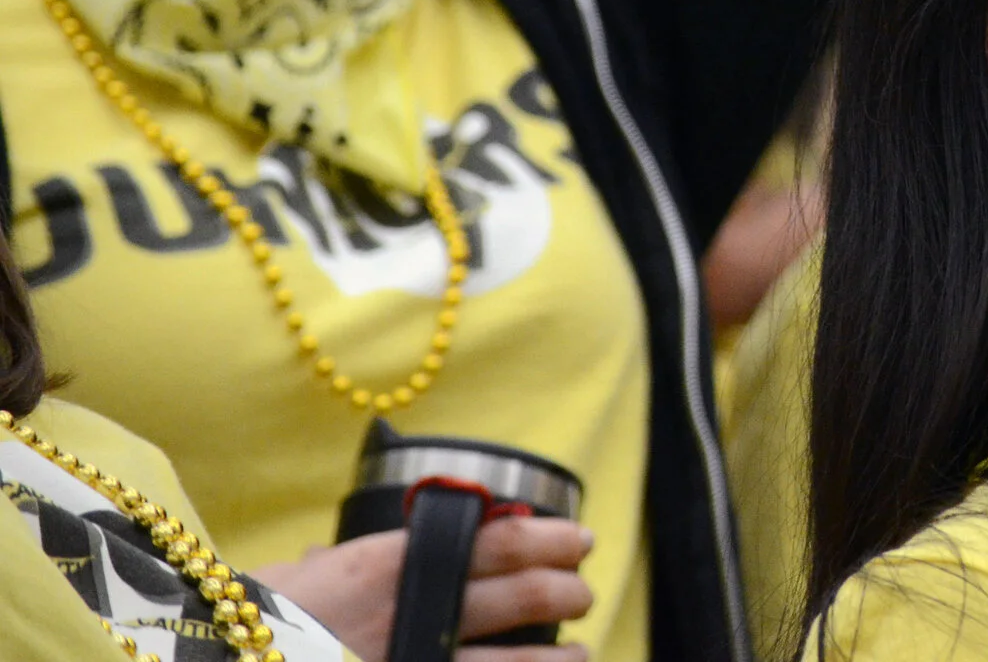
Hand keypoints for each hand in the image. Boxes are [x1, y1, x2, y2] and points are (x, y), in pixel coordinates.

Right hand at [252, 516, 594, 661]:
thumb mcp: (293, 578)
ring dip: (557, 658)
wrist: (204, 656)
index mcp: (390, 566)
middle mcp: (411, 613)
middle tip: (582, 593)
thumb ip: (336, 568)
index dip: (548, 540)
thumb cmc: (241, 624)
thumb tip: (333, 557)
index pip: (494, 542)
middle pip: (519, 598)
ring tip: (582, 654)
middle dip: (563, 593)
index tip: (579, 540)